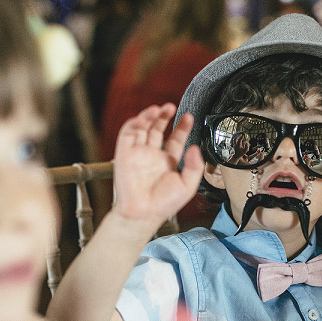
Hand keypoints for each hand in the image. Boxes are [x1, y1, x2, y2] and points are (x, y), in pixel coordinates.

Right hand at [111, 103, 203, 233]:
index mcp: (168, 162)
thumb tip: (196, 148)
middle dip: (164, 116)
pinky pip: (127, 134)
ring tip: (159, 109)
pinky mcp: (125, 153)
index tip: (189, 117)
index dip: (182, 127)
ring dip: (150, 116)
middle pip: (158, 129)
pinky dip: (134, 123)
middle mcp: (153, 156)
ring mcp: (138, 153)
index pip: (176, 139)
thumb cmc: (164, 204)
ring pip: (143, 128)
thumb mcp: (188, 186)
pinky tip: (144, 117)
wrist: (143, 213)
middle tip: (171, 107)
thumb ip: (195, 166)